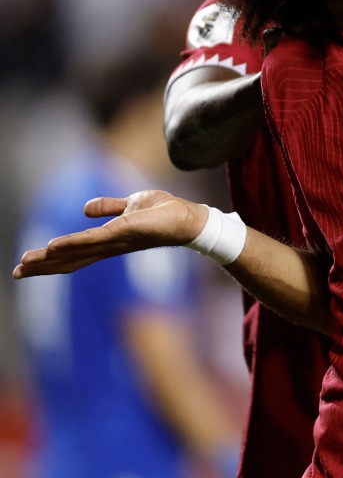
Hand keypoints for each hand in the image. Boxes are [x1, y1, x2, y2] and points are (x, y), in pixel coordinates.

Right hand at [13, 190, 207, 278]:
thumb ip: (108, 207)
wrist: (190, 217)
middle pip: (71, 259)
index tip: (27, 263)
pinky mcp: (124, 232)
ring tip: (26, 263)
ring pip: (77, 252)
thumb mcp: (131, 204)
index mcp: (109, 241)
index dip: (51, 259)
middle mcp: (110, 246)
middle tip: (17, 272)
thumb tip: (85, 208)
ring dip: (50, 259)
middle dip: (43, 266)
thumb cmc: (166, 212)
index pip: (75, 253)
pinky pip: (94, 239)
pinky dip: (72, 243)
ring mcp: (116, 241)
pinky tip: (53, 247)